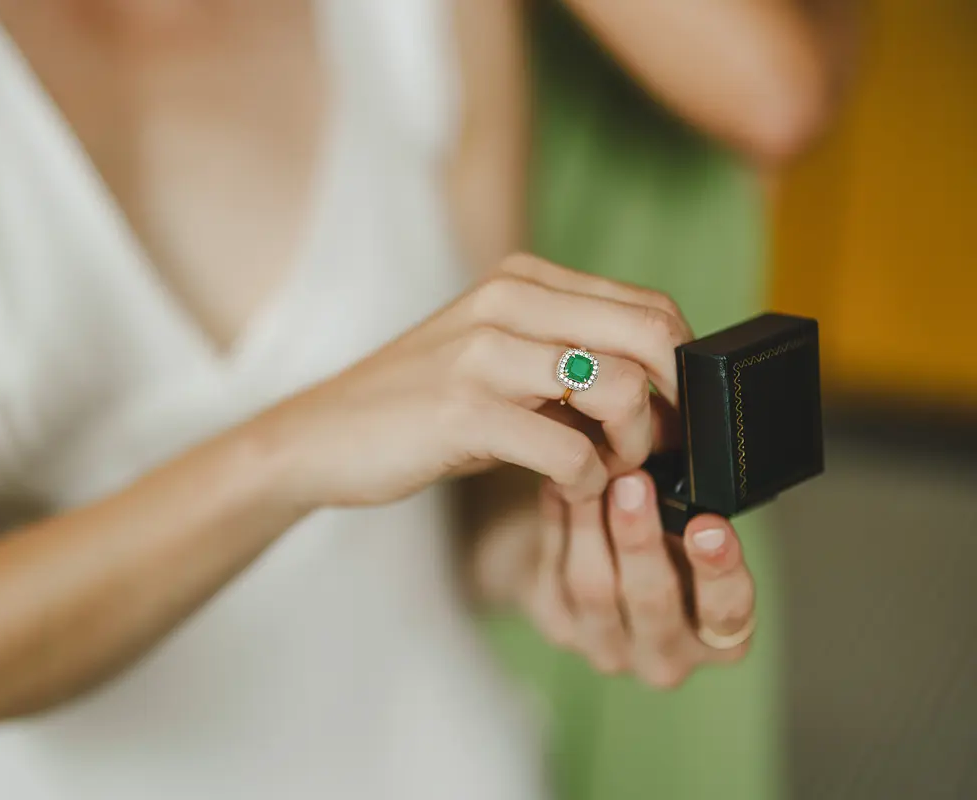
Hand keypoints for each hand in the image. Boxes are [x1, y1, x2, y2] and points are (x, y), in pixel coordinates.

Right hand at [266, 254, 693, 508]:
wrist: (321, 436)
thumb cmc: (420, 406)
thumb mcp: (497, 359)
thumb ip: (568, 355)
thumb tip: (662, 387)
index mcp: (522, 280)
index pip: (647, 306)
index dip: (681, 368)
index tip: (672, 416)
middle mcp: (507, 300)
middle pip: (650, 335)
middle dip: (671, 405)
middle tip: (654, 449)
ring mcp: (483, 352)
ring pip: (619, 389)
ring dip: (632, 448)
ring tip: (608, 472)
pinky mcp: (464, 410)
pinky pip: (571, 451)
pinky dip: (587, 483)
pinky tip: (568, 490)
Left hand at [519, 470, 755, 687]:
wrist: (596, 565)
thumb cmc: (662, 547)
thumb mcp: (690, 538)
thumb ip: (692, 521)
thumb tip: (679, 469)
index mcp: (720, 639)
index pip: (728, 612)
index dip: (719, 569)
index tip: (707, 524)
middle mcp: (666, 656)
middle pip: (653, 599)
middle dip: (641, 538)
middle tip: (634, 484)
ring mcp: (607, 648)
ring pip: (595, 587)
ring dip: (593, 524)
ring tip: (595, 478)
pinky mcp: (559, 628)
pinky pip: (556, 572)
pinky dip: (559, 522)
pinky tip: (562, 486)